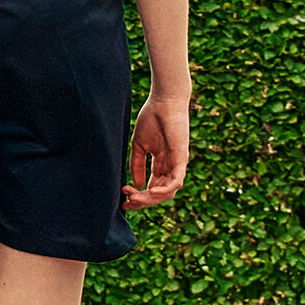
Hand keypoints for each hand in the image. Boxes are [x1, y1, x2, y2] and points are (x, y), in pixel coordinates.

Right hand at [126, 88, 193, 207]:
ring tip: (134, 197)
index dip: (139, 196)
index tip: (123, 197)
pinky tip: (149, 191)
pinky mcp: (182, 159)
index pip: (152, 187)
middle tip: (126, 202)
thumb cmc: (151, 119)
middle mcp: (171, 167)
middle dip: (142, 201)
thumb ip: (137, 164)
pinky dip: (164, 189)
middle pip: (160, 194)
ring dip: (150, 198)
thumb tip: (135, 185)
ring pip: (168, 192)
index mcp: (162, 164)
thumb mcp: (139, 146)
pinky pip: (176, 181)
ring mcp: (178, 164)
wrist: (163, 102)